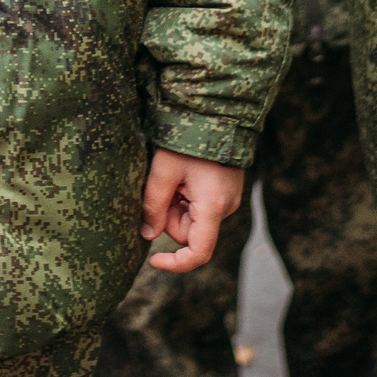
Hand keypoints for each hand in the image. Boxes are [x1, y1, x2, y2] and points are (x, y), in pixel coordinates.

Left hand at [139, 149, 243, 272]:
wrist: (216, 113)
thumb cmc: (186, 141)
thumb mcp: (163, 171)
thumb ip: (153, 206)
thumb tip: (148, 235)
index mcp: (213, 207)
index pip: (198, 253)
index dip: (175, 263)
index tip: (153, 261)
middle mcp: (226, 208)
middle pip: (188, 232)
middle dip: (169, 215)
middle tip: (163, 185)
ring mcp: (229, 200)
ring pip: (192, 218)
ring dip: (177, 203)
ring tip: (175, 175)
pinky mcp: (226, 192)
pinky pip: (199, 206)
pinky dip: (186, 196)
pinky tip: (184, 174)